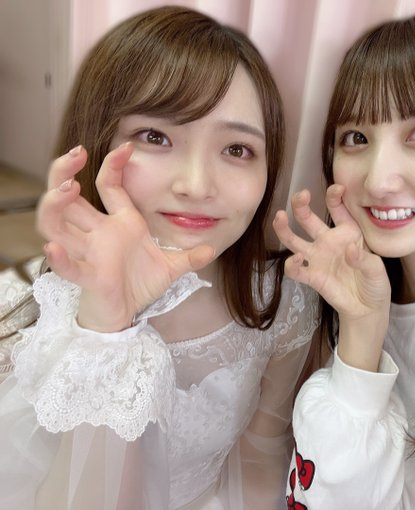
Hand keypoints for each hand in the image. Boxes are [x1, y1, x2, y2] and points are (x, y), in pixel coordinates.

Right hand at [36, 143, 214, 331]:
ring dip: (55, 205)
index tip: (127, 147)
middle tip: (75, 153)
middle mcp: (98, 233)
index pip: (108, 186)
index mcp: (119, 224)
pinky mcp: (88, 277)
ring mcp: (89, 253)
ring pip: (55, 224)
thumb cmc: (138, 284)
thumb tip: (212, 248)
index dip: (113, 165)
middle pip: (67, 197)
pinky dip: (59, 259)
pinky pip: (68, 267)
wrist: (125, 314)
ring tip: (68, 189)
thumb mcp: (170, 267)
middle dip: (64, 172)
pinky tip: (53, 248)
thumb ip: (190, 256)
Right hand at [273, 185, 389, 370]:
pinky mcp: (312, 277)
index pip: (337, 208)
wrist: (368, 308)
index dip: (334, 195)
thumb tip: (350, 251)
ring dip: (284, 228)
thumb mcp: (377, 270)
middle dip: (301, 204)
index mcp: (347, 232)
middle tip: (300, 195)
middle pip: (307, 218)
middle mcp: (328, 241)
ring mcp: (317, 258)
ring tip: (280, 217)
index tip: (338, 189)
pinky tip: (298, 260)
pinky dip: (293, 264)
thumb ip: (364, 259)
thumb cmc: (375, 283)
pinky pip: (295, 270)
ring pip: (293, 239)